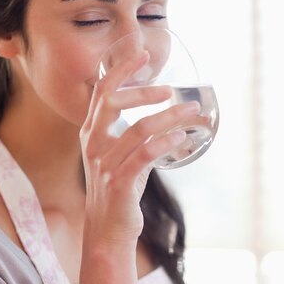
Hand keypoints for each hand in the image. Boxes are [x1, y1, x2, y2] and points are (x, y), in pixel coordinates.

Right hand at [80, 51, 199, 249]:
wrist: (107, 229)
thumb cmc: (118, 190)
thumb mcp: (116, 156)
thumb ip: (128, 134)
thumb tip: (162, 114)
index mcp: (91, 133)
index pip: (101, 92)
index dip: (121, 70)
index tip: (142, 54)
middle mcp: (93, 145)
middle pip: (113, 102)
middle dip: (144, 90)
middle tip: (171, 88)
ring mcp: (104, 164)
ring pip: (140, 128)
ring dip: (170, 117)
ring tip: (192, 112)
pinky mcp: (119, 182)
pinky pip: (147, 154)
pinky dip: (168, 142)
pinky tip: (184, 137)